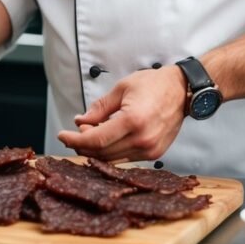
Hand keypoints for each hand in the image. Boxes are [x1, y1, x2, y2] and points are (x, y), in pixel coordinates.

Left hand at [57, 66, 187, 161]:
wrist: (182, 90)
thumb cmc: (154, 84)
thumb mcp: (121, 88)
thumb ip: (99, 108)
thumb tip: (80, 121)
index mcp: (133, 121)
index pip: (96, 139)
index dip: (75, 139)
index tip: (62, 135)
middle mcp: (142, 139)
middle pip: (102, 152)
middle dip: (82, 144)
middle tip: (74, 131)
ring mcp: (150, 150)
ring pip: (112, 158)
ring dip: (96, 149)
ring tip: (89, 133)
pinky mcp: (155, 154)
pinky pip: (125, 158)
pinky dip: (111, 151)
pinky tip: (105, 138)